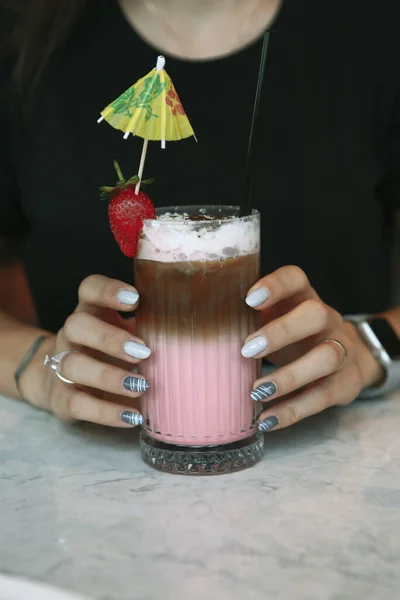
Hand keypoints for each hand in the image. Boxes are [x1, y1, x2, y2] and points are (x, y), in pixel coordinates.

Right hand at [24, 275, 150, 426]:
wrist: (65, 384)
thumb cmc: (110, 353)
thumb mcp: (128, 333)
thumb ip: (151, 328)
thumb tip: (194, 331)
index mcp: (91, 312)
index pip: (89, 288)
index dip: (108, 291)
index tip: (135, 299)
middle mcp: (71, 335)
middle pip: (77, 325)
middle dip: (109, 338)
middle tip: (143, 352)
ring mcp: (61, 366)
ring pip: (73, 365)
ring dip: (109, 376)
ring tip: (142, 386)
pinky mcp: (61, 398)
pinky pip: (77, 403)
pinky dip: (106, 412)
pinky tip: (132, 417)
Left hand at [242, 266, 383, 431]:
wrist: (348, 358)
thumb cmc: (293, 335)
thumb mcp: (276, 319)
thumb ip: (248, 319)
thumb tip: (198, 330)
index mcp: (303, 297)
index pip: (296, 279)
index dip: (276, 285)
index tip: (249, 299)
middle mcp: (326, 319)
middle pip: (315, 315)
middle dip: (281, 332)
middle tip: (246, 350)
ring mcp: (341, 350)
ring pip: (326, 357)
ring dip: (289, 376)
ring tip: (256, 391)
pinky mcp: (344, 383)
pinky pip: (322, 397)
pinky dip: (293, 410)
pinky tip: (267, 420)